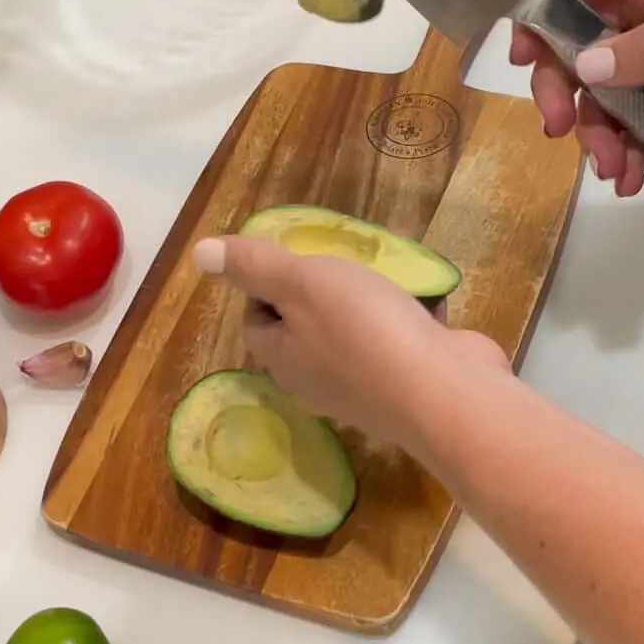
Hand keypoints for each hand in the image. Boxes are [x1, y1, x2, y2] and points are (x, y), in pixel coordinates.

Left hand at [192, 235, 507, 450]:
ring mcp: (363, 390)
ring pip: (349, 340)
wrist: (443, 391)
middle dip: (317, 294)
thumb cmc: (364, 329)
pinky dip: (399, 323)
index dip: (264, 286)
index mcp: (281, 360)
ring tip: (380, 275)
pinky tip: (419, 302)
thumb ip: (254, 266)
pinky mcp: (405, 387)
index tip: (292, 256)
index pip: (255, 322)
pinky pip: (391, 347)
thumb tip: (199, 253)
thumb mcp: (301, 282)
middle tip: (338, 262)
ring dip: (362, 307)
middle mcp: (315, 383)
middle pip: (301, 332)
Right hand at [511, 0, 643, 195]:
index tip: (524, 60)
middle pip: (579, 41)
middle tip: (560, 131)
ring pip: (607, 87)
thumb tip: (586, 65)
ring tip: (613, 171)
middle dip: (565, 88)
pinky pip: (642, 114)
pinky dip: (632, 145)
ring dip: (600, 130)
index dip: (540, 8)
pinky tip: (634, 176)